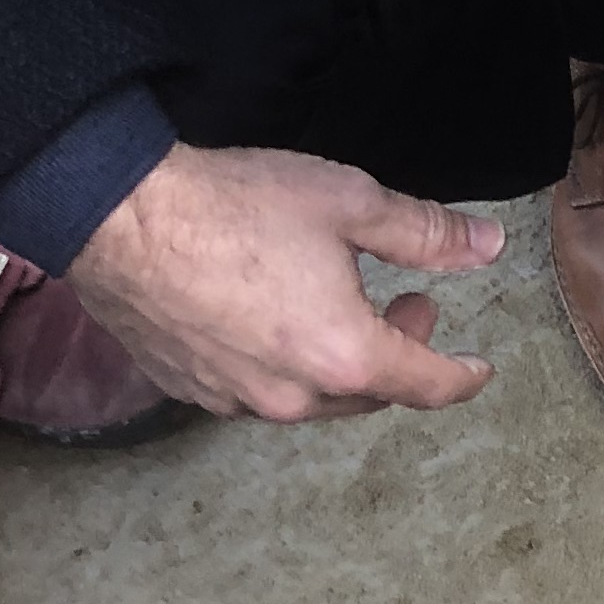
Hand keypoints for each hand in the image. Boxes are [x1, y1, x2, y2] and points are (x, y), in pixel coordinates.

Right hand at [70, 142, 502, 420]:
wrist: (115, 214)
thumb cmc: (233, 205)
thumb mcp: (350, 202)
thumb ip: (426, 233)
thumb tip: (487, 246)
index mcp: (343, 356)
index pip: (426, 385)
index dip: (463, 378)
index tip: (480, 369)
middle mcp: (290, 395)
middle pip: (370, 396)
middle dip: (401, 356)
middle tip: (409, 306)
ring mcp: (233, 398)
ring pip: (313, 401)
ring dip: (343, 365)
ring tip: (348, 310)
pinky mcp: (187, 388)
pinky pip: (257, 394)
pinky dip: (287, 369)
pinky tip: (280, 324)